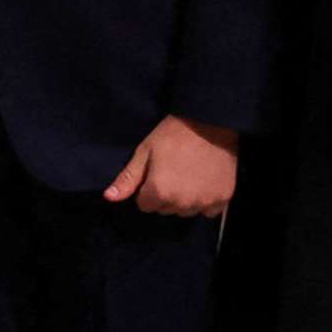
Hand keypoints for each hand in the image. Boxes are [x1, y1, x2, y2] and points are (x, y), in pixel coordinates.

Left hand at [103, 115, 239, 216]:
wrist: (212, 121)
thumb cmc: (174, 133)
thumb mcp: (145, 151)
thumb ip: (128, 178)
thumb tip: (109, 198)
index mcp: (159, 192)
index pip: (145, 205)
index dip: (149, 188)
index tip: (158, 171)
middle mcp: (181, 204)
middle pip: (166, 209)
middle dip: (167, 194)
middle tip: (175, 170)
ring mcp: (203, 202)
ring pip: (186, 211)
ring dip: (186, 199)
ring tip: (191, 174)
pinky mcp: (223, 199)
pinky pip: (208, 210)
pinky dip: (206, 199)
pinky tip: (206, 181)